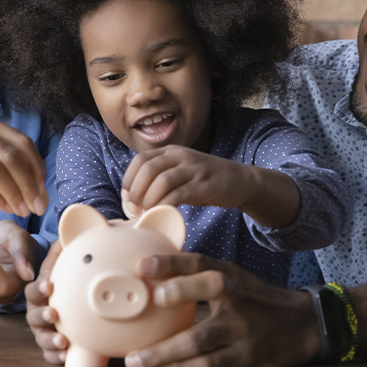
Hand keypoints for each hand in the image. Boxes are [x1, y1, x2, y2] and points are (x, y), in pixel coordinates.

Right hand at [0, 112, 46, 215]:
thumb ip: (1, 163)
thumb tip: (35, 185)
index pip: (21, 142)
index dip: (36, 167)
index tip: (42, 190)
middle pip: (13, 154)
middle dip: (30, 183)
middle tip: (38, 206)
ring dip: (15, 192)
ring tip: (23, 211)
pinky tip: (5, 208)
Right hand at [24, 241, 68, 365]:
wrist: (58, 297)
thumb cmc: (58, 280)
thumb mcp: (58, 265)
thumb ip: (60, 252)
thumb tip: (65, 233)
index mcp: (38, 292)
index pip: (34, 290)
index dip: (40, 288)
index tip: (49, 285)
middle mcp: (36, 312)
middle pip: (34, 316)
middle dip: (43, 315)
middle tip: (54, 314)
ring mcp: (42, 330)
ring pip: (41, 337)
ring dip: (50, 339)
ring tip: (63, 340)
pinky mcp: (51, 346)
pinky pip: (49, 355)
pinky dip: (56, 357)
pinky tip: (66, 357)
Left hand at [121, 146, 298, 227]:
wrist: (240, 180)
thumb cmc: (204, 181)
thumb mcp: (180, 171)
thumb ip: (159, 177)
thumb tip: (132, 197)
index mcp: (171, 151)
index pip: (140, 160)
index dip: (128, 179)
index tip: (126, 198)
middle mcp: (180, 156)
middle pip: (148, 169)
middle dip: (135, 191)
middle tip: (134, 209)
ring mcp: (193, 169)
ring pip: (161, 180)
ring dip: (148, 199)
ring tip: (146, 212)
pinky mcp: (204, 184)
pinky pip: (178, 194)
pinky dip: (165, 206)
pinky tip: (162, 214)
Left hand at [123, 253, 319, 366]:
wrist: (302, 325)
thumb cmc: (255, 300)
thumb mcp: (234, 278)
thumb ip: (199, 275)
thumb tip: (151, 276)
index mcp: (230, 274)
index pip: (199, 262)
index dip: (172, 261)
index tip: (143, 264)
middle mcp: (237, 297)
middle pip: (210, 288)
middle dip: (179, 292)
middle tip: (151, 299)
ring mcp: (242, 329)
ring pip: (201, 339)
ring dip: (164, 352)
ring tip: (135, 360)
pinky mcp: (245, 357)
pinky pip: (208, 365)